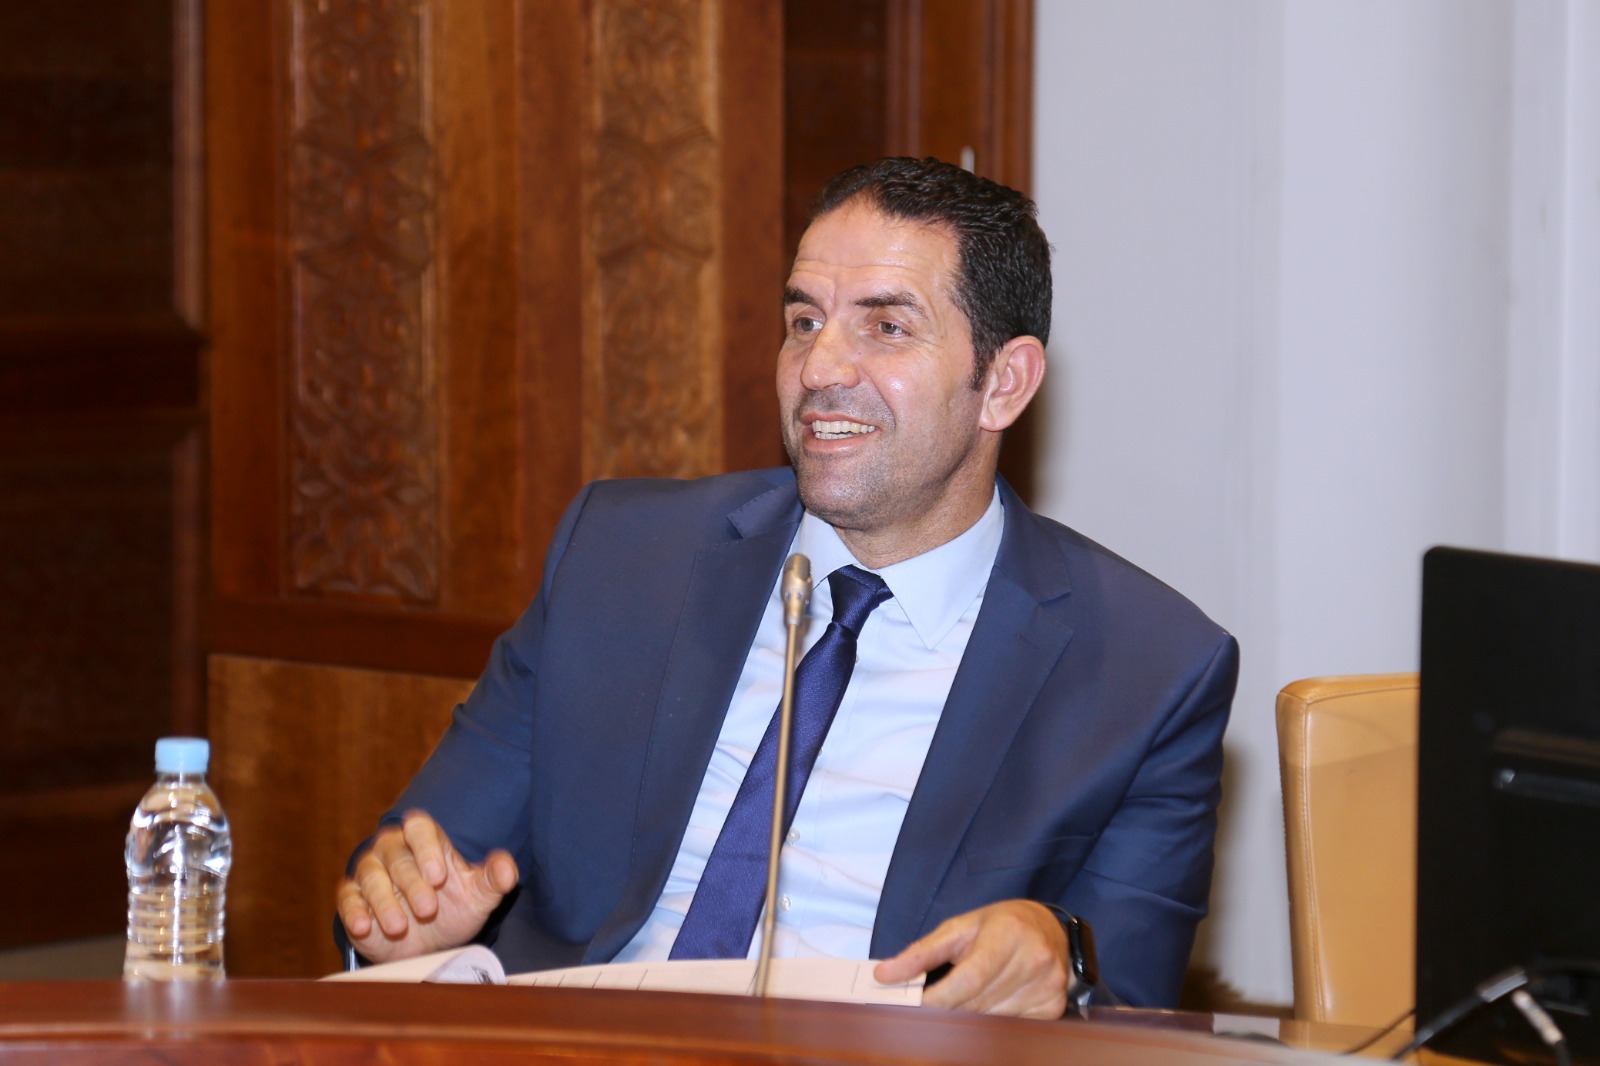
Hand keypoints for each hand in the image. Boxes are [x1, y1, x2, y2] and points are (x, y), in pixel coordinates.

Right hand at [336, 810, 518, 963]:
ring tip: (400, 927)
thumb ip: (494, 880)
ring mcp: (370, 874)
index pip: (420, 828)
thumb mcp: (477, 897)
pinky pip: (349, 899)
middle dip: (412, 883)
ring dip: (385, 902)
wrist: (428, 944)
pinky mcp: (353, 899)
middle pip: (397, 856)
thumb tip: (509, 869)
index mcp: (425, 841)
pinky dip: (354, 912)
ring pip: (370, 876)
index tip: (440, 875)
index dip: (427, 847)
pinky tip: (364, 927)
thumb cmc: (453, 909)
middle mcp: (394, 851)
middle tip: (429, 909)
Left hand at [874, 900, 1070, 1017]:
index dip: (940, 998)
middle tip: (935, 1003)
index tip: (917, 1005)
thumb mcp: (959, 928)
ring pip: (993, 1019)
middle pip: (979, 1002)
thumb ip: (921, 953)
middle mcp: (1034, 959)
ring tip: (968, 996)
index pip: (969, 978)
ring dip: (973, 1014)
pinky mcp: (1054, 1006)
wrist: (1048, 929)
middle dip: (952, 1006)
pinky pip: (1013, 1026)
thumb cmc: (998, 925)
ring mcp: (1048, 985)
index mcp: (1008, 933)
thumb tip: (884, 974)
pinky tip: (994, 1000)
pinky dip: (995, 1019)